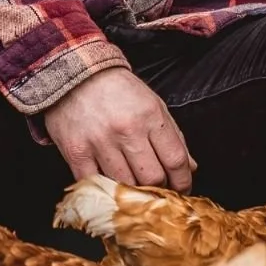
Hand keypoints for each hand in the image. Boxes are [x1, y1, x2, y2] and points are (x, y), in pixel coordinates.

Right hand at [42, 68, 196, 191]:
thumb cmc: (118, 90)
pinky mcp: (77, 152)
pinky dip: (106, 190)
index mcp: (150, 116)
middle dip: (159, 188)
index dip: (183, 181)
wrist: (75, 74)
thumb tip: (190, 168)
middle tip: (158, 190)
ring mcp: (100, 142)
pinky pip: (96, 184)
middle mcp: (126, 130)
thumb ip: (173, 136)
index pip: (175, 160)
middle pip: (153, 177)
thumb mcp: (153, 104)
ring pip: (126, 185)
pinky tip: (111, 186)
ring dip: (134, 192)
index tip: (182, 189)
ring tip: (135, 187)